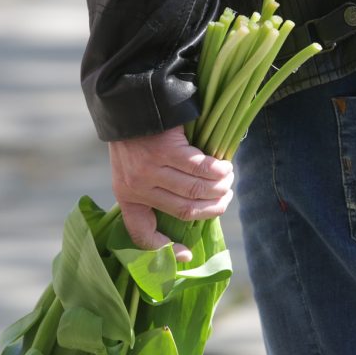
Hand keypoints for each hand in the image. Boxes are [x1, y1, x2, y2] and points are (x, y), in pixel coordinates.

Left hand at [109, 126, 233, 262]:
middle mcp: (136, 187)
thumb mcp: (134, 169)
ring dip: (219, 187)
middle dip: (212, 207)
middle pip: (185, 211)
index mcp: (127, 197)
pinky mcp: (165, 150)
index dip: (165, 250)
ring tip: (228, 179)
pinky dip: (218, 170)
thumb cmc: (137, 137)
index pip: (142, 233)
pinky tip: (225, 166)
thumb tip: (195, 209)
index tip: (187, 254)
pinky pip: (201, 168)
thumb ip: (155, 189)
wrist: (128, 100)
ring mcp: (150, 169)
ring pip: (196, 190)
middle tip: (226, 198)